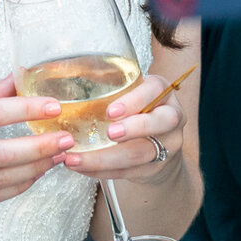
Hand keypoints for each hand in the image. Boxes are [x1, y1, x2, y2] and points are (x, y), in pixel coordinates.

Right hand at [0, 77, 72, 205]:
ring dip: (35, 169)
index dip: (26, 111)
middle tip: (65, 137)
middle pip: (2, 155)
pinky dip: (17, 187)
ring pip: (1, 181)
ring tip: (57, 155)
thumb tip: (18, 80)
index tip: (52, 106)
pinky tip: (34, 175)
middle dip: (39, 147)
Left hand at [53, 73, 184, 184]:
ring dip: (104, 159)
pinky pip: (128, 172)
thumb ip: (106, 79)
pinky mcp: (155, 168)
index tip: (110, 111)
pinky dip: (101, 171)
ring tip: (74, 159)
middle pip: (160, 124)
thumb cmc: (134, 106)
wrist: (158, 139)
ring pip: (140, 154)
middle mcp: (171, 117)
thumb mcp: (127, 88)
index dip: (134, 101)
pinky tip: (81, 168)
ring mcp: (167, 145)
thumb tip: (69, 68)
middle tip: (107, 133)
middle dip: (133, 129)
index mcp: (162, 91)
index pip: (153, 92)